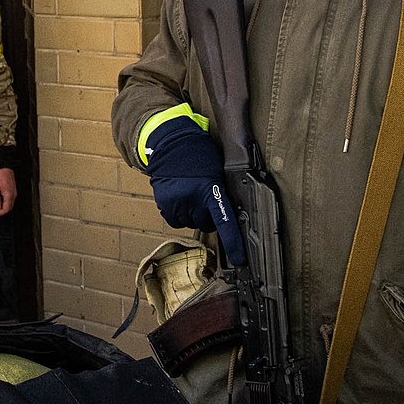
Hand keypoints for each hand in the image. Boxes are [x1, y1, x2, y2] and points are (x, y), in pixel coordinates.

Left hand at [0, 168, 16, 215]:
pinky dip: (4, 202)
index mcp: (9, 196)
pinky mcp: (13, 191)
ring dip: (1, 207)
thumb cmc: (0, 176)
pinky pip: (9, 200)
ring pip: (9, 205)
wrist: (5, 168)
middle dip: (0, 211)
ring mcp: (14, 193)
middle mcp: (13, 195)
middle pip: (8, 208)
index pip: (5, 210)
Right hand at [143, 119, 244, 265]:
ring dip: (193, 214)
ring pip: (191, 223)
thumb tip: (230, 214)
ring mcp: (176, 203)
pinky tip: (181, 199)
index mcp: (209, 189)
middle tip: (205, 198)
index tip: (240, 259)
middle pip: (206, 223)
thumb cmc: (199, 155)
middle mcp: (192, 199)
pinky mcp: (164, 205)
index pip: (224, 220)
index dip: (233, 242)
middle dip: (208, 215)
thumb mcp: (217, 171)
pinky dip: (180, 214)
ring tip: (191, 194)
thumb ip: (221, 193)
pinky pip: (176, 221)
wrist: (170, 144)